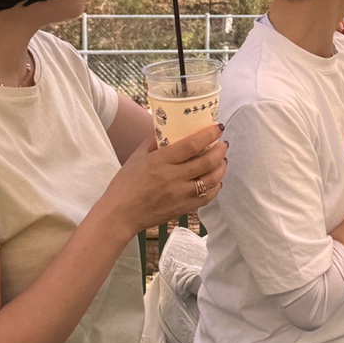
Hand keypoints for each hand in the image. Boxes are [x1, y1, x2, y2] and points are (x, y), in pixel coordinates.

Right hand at [105, 123, 226, 233]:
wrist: (120, 215)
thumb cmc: (125, 184)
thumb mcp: (136, 157)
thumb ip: (153, 142)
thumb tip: (166, 127)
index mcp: (160, 162)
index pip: (191, 145)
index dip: (209, 135)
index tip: (218, 128)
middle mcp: (173, 178)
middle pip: (207, 162)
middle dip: (220, 150)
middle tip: (223, 144)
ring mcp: (180, 195)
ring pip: (211, 180)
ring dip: (221, 167)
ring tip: (222, 160)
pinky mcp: (183, 208)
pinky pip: (207, 197)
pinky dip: (216, 187)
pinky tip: (216, 180)